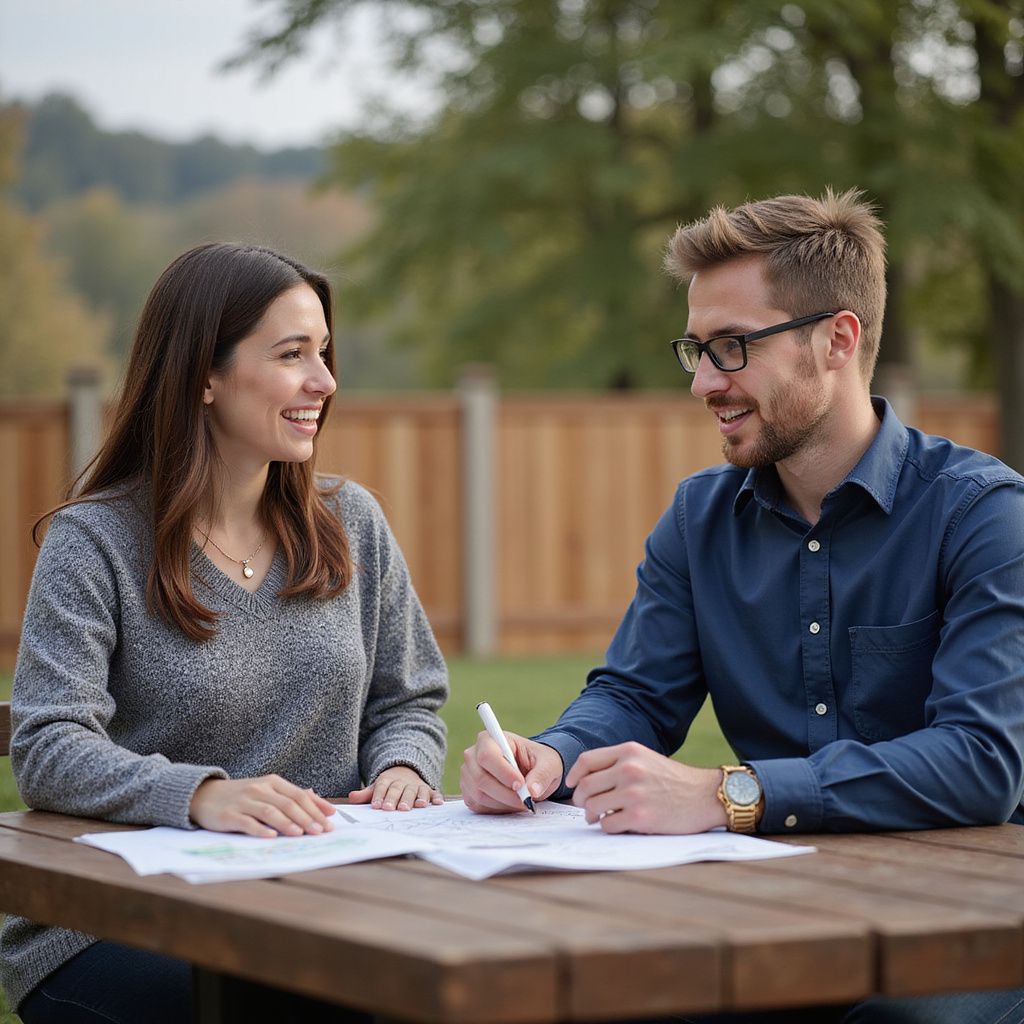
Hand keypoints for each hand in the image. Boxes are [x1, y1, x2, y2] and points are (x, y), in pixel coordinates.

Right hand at [190, 775, 336, 837]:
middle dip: (307, 818)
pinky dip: (260, 829)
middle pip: (288, 803)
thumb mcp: (268, 791)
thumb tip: (321, 804)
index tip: (331, 821)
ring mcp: (244, 801)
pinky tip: (271, 837)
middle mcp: (260, 788)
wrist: (204, 795)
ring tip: (301, 834)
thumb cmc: (242, 796)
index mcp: (273, 782)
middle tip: (321, 831)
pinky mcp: (229, 815)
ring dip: (288, 823)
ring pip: (270, 811)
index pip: (299, 795)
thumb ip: (292, 796)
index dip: (316, 808)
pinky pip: (247, 822)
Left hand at [348, 765, 443, 810]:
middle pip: (399, 789)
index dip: (380, 795)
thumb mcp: (376, 786)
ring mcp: (416, 785)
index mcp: (388, 780)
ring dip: (418, 797)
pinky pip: (433, 792)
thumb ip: (365, 794)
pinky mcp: (427, 789)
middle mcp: (403, 782)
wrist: (404, 771)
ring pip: (417, 790)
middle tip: (397, 809)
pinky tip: (438, 803)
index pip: (383, 787)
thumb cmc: (388, 785)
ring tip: (418, 805)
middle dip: (398, 798)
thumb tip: (351, 797)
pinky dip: (436, 797)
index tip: (377, 806)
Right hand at [460, 730, 562, 813]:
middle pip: (481, 778)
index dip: (502, 772)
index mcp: (491, 739)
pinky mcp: (469, 792)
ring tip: (521, 802)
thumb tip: (532, 791)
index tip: (520, 784)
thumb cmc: (538, 761)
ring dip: (503, 803)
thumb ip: (542, 775)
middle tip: (526, 800)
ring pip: (479, 795)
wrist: (532, 771)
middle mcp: (474, 755)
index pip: (487, 755)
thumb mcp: (548, 763)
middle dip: (505, 794)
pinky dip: (497, 809)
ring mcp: (469, 774)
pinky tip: (510, 804)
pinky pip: (478, 806)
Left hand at [566, 742, 725, 834]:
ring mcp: (633, 793)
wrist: (706, 796)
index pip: (587, 761)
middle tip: (587, 807)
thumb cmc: (674, 780)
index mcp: (629, 752)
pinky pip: (607, 824)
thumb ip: (619, 764)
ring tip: (601, 816)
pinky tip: (619, 824)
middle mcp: (628, 769)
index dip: (574, 775)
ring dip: (593, 815)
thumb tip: (587, 781)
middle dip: (581, 799)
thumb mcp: (646, 759)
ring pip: (592, 806)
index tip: (571, 785)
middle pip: (585, 786)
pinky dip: (608, 826)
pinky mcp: (639, 817)